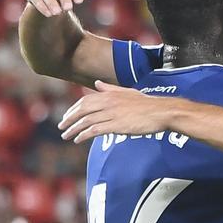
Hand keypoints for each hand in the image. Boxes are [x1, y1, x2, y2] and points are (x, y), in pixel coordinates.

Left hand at [58, 82, 181, 143]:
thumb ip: (110, 89)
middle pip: (82, 110)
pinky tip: (77, 139)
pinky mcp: (116, 125)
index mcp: (109, 94)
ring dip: (73, 129)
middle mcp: (107, 102)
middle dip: (69, 119)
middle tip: (61, 127)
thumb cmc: (146, 104)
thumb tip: (97, 83)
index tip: (67, 117)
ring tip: (66, 135)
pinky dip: (84, 134)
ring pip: (86, 121)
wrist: (161, 112)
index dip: (73, 109)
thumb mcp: (127, 92)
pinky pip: (95, 130)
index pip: (84, 101)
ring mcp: (111, 114)